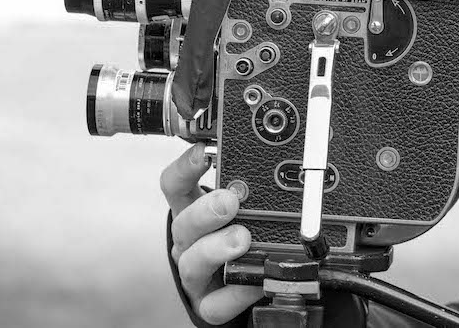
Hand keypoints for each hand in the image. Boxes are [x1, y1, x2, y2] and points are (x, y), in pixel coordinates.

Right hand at [160, 142, 263, 323]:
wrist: (229, 288)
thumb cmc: (233, 238)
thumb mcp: (238, 208)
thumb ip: (250, 190)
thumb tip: (282, 167)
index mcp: (192, 212)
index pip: (176, 185)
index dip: (185, 168)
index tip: (204, 152)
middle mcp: (189, 242)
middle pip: (183, 223)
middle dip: (206, 210)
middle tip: (230, 201)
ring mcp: (196, 274)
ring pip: (193, 262)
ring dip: (216, 248)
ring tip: (242, 239)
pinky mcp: (209, 304)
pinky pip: (217, 303)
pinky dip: (235, 293)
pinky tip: (254, 282)